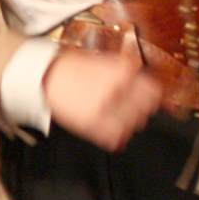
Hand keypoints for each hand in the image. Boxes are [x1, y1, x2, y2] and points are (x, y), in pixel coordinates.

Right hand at [42, 48, 162, 151]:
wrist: (45, 75)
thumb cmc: (73, 67)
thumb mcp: (105, 61)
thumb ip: (127, 72)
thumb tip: (146, 84)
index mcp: (122, 73)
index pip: (152, 91)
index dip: (152, 96)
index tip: (150, 99)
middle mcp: (116, 91)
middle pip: (145, 110)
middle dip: (141, 110)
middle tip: (132, 109)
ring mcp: (104, 109)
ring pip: (132, 125)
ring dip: (129, 124)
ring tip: (118, 118)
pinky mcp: (91, 124)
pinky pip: (114, 138)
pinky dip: (116, 137)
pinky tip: (111, 133)